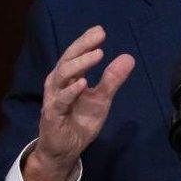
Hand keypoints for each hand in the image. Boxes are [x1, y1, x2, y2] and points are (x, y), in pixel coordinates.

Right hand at [23, 25, 135, 180]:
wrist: (65, 150)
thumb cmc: (80, 121)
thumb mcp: (101, 99)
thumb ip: (112, 79)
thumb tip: (128, 57)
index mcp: (69, 77)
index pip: (76, 54)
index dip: (86, 41)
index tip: (100, 30)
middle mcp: (58, 84)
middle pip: (68, 59)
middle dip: (83, 46)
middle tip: (99, 36)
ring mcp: (54, 98)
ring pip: (62, 76)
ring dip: (80, 64)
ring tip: (97, 54)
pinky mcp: (52, 115)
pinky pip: (61, 100)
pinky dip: (71, 91)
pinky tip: (83, 83)